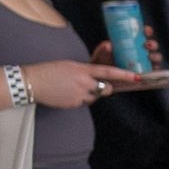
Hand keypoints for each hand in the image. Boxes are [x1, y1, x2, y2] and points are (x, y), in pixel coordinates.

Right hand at [25, 57, 145, 109]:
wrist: (32, 82)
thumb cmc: (49, 70)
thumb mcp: (69, 65)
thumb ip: (84, 70)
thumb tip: (94, 76)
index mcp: (83, 70)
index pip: (108, 72)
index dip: (124, 75)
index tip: (137, 77)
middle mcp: (83, 83)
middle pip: (106, 88)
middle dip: (106, 87)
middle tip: (97, 84)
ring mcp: (79, 95)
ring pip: (94, 97)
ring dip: (90, 93)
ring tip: (73, 87)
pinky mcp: (73, 104)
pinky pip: (83, 102)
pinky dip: (79, 99)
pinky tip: (67, 93)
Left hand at [89, 22, 164, 68]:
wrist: (102, 78)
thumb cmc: (102, 62)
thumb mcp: (101, 54)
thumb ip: (103, 49)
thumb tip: (109, 45)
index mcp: (132, 42)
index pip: (143, 34)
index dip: (147, 31)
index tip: (145, 30)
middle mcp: (141, 51)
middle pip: (152, 45)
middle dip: (153, 44)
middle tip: (147, 45)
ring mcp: (145, 62)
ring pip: (156, 57)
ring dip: (155, 56)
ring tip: (149, 57)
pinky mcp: (146, 73)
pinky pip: (155, 71)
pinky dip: (156, 69)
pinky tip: (152, 68)